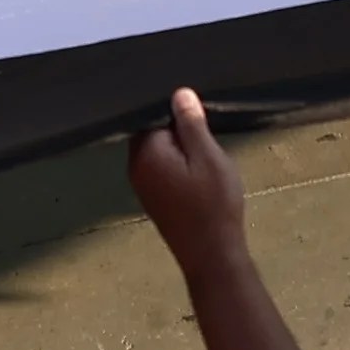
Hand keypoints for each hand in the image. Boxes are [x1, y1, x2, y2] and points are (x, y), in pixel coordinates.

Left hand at [126, 87, 250, 268]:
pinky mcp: (153, 198)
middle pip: (151, 131)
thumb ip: (191, 124)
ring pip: (157, 150)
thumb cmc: (213, 203)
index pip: (151, 113)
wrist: (212, 255)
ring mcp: (142, 185)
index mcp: (145, 152)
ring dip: (178, 144)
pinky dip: (176, 161)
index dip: (174, 106)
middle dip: (175, 125)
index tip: (196, 104)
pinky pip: (160, 167)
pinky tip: (196, 165)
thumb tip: (179, 93)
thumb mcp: (209, 157)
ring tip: (204, 141)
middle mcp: (136, 167)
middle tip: (204, 120)